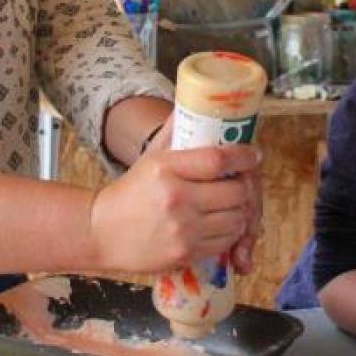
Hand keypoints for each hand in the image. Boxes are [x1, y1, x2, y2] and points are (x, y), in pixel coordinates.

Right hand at [137, 117, 262, 274]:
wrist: (101, 231)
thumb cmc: (130, 191)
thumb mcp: (149, 157)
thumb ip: (175, 131)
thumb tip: (195, 102)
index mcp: (166, 169)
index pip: (218, 159)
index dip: (243, 156)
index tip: (253, 155)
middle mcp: (176, 199)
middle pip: (235, 191)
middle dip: (244, 186)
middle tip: (242, 181)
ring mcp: (182, 229)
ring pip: (236, 219)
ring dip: (240, 210)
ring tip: (232, 202)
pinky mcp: (185, 253)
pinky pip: (224, 242)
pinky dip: (229, 232)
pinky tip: (220, 222)